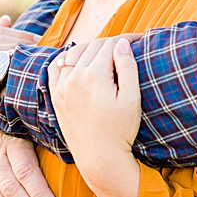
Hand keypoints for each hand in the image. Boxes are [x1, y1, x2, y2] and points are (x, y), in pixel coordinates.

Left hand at [49, 37, 142, 188]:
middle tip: (128, 46)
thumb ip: (127, 67)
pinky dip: (66, 58)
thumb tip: (122, 43)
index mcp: (94, 75)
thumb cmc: (120, 130)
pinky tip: (77, 59)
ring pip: (74, 52)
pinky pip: (56, 67)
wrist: (99, 157)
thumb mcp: (131, 98)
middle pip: (94, 46)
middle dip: (112, 42)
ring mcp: (61, 86)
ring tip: (106, 51)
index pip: (111, 44)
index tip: (141, 39)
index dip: (128, 39)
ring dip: (91, 47)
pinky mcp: (55, 96)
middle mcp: (74, 77)